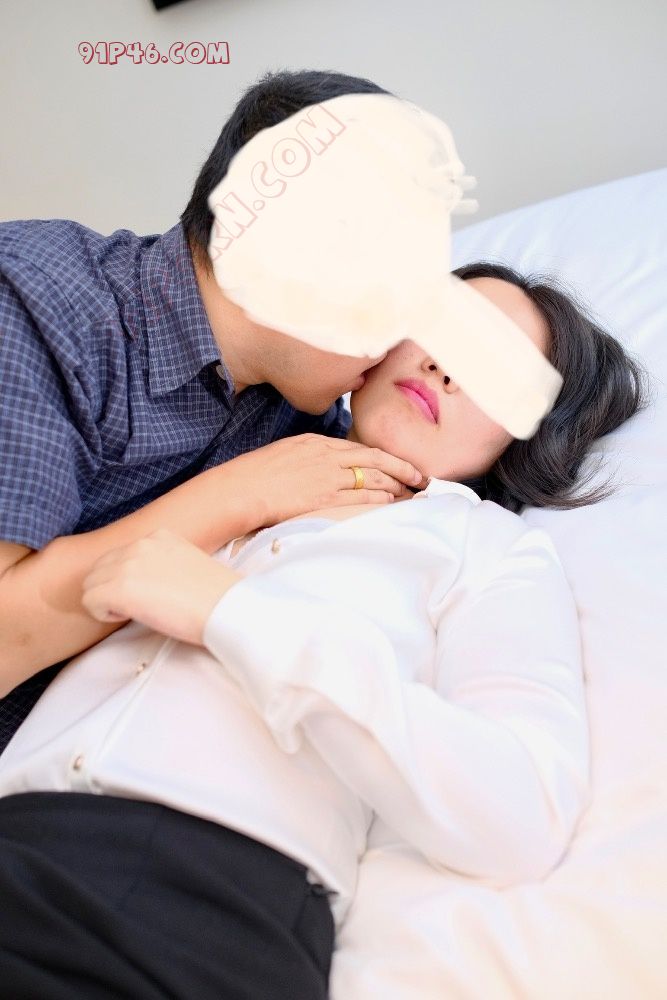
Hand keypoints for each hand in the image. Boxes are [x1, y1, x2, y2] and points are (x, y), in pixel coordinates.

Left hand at [81, 528, 241, 645]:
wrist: (227, 608)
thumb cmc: (216, 596)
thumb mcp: (188, 564)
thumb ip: (162, 563)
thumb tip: (145, 582)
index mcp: (159, 536)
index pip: (118, 555)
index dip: (125, 579)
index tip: (148, 594)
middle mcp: (140, 544)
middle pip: (99, 568)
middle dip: (110, 589)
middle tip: (138, 606)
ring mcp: (128, 564)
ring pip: (90, 585)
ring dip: (106, 602)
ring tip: (135, 612)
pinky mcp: (121, 588)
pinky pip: (90, 602)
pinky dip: (103, 614)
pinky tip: (130, 617)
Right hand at [227, 433, 429, 526]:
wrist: (239, 489)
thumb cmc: (253, 475)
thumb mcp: (284, 454)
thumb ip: (307, 458)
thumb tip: (322, 468)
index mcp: (316, 442)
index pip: (358, 447)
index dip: (383, 456)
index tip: (398, 463)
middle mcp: (326, 455)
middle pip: (375, 459)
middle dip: (402, 467)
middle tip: (421, 476)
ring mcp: (327, 477)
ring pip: (373, 478)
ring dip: (396, 486)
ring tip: (412, 493)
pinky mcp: (324, 498)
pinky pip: (361, 498)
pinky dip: (380, 500)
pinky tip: (392, 503)